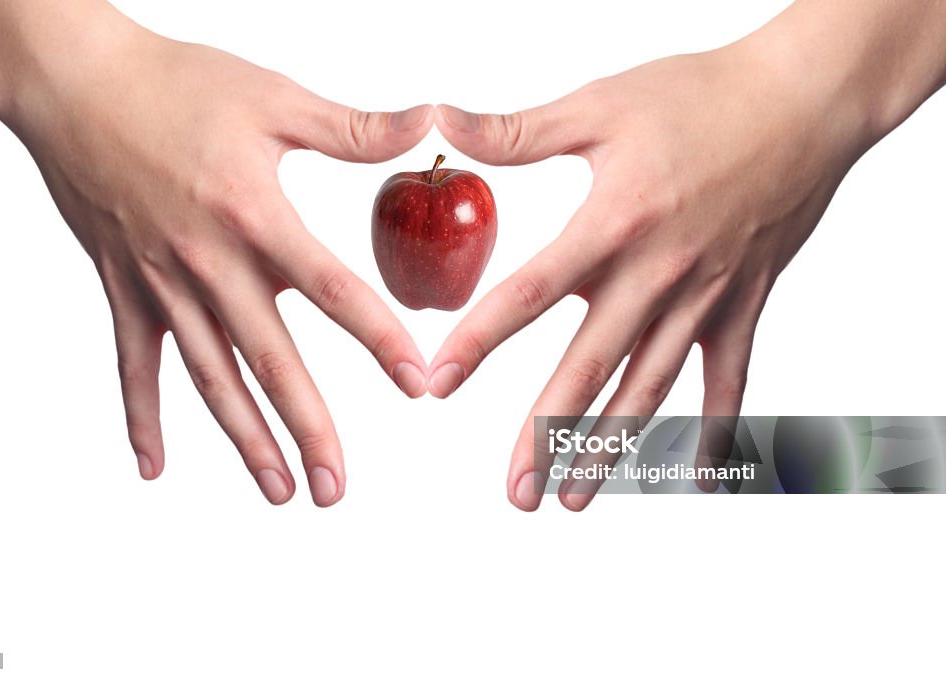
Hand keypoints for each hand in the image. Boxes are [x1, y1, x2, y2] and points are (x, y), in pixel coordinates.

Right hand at [6, 14, 431, 504]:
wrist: (72, 83)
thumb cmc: (173, 85)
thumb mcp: (273, 97)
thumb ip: (352, 127)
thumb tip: (425, 122)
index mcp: (254, 214)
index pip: (332, 289)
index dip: (378, 338)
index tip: (416, 384)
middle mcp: (208, 262)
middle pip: (269, 360)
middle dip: (307, 429)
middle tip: (335, 487)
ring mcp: (161, 283)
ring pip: (210, 377)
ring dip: (244, 439)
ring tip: (278, 491)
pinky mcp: (124, 289)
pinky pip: (133, 364)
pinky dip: (142, 416)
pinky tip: (155, 467)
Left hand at [429, 24, 891, 508]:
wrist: (807, 101)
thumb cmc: (704, 97)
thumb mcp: (601, 105)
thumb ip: (519, 131)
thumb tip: (445, 122)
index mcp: (613, 224)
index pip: (529, 294)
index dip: (479, 341)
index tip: (438, 383)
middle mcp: (657, 273)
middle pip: (590, 367)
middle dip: (547, 435)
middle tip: (515, 489)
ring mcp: (705, 297)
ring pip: (650, 389)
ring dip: (609, 448)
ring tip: (572, 497)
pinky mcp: (743, 305)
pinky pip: (729, 381)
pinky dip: (714, 432)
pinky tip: (697, 479)